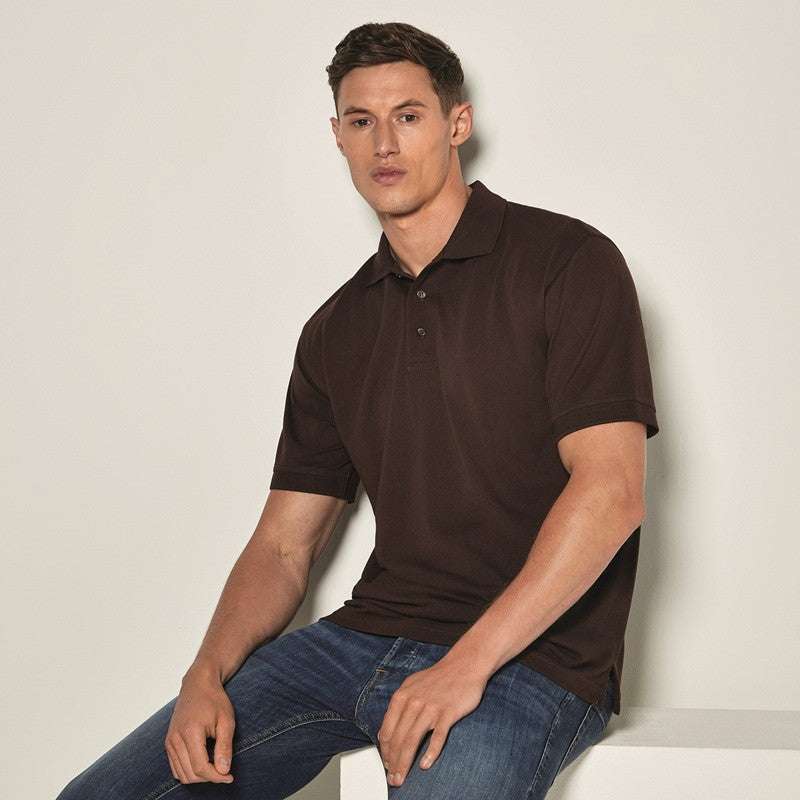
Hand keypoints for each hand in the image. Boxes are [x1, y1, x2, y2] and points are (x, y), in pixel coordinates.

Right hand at [165, 670, 235, 783]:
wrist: (198, 685)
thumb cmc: (214, 700)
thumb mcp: (226, 721)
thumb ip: (225, 747)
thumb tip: (224, 771)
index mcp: (190, 732)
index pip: (200, 768)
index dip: (216, 776)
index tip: (230, 777)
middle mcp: (175, 739)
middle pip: (190, 774)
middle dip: (209, 777)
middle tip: (225, 771)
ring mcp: (169, 742)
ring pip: (182, 775)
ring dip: (199, 777)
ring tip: (216, 766)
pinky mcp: (168, 743)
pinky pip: (176, 768)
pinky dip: (189, 771)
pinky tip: (204, 762)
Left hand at [377, 658, 486, 786]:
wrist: (463, 666)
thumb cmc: (438, 678)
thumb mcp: (411, 687)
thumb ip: (398, 707)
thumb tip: (386, 732)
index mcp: (401, 696)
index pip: (387, 730)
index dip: (385, 752)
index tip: (386, 765)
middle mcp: (413, 702)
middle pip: (398, 739)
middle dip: (393, 763)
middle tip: (393, 779)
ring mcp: (430, 708)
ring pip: (412, 740)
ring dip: (405, 763)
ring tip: (402, 778)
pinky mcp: (447, 713)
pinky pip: (437, 737)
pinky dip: (430, 753)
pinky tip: (425, 765)